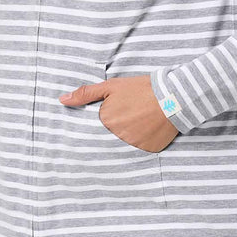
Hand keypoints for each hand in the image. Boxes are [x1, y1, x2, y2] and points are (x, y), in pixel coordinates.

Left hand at [59, 73, 178, 151]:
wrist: (174, 95)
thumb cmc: (140, 89)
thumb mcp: (111, 86)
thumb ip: (85, 94)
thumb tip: (62, 100)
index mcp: (106, 121)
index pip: (99, 126)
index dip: (108, 119)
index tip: (118, 114)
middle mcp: (117, 136)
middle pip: (112, 136)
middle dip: (119, 127)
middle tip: (132, 115)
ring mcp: (134, 145)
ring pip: (126, 144)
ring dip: (131, 135)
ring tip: (142, 120)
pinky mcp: (149, 150)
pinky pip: (142, 149)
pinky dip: (144, 141)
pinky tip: (150, 128)